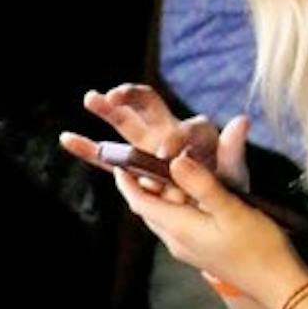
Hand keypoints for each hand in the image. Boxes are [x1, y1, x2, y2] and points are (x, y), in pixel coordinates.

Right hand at [60, 83, 250, 201]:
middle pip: (148, 105)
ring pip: (124, 122)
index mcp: (196, 135)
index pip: (186, 127)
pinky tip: (67, 139)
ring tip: (91, 98)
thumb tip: (240, 121)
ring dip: (106, 109)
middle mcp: (169, 132)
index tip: (165, 156)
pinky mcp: (131, 165)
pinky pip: (106, 156)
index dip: (175, 138)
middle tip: (114, 96)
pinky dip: (88, 148)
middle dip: (130, 97)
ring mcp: (146, 146)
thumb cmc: (223, 191)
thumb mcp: (233, 176)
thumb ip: (232, 152)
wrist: (208, 211)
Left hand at [113, 149, 307, 307]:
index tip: (120, 162)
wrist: (277, 284)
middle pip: (148, 209)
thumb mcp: (231, 209)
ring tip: (169, 172)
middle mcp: (176, 241)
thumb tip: (175, 161)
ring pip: (162, 217)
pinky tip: (192, 195)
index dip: (126, 182)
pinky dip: (176, 206)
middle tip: (146, 160)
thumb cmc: (259, 246)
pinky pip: (177, 225)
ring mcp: (187, 249)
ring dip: (161, 196)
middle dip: (142, 185)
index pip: (139, 202)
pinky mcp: (199, 252)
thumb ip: (201, 184)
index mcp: (178, 228)